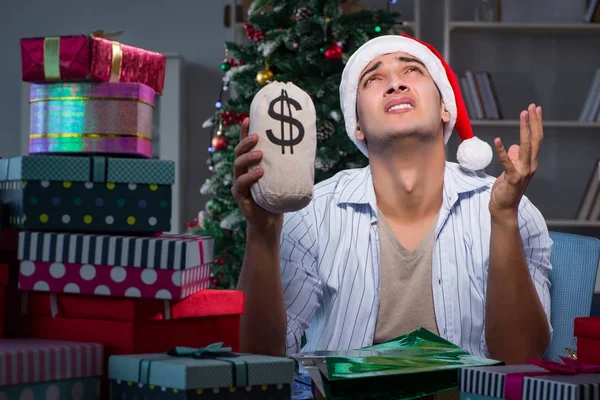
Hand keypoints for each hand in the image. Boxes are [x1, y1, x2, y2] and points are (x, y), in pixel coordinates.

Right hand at [232, 118, 283, 234]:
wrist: (269, 222)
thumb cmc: (277, 197)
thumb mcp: (283, 178)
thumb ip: (289, 164)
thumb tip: (310, 147)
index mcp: (250, 165)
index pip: (245, 146)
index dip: (245, 132)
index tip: (249, 118)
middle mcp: (242, 172)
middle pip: (238, 153)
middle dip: (246, 142)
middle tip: (257, 136)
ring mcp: (239, 184)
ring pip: (238, 166)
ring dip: (248, 158)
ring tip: (260, 154)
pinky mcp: (240, 197)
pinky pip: (241, 184)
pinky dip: (250, 177)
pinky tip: (259, 172)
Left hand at [489, 104, 542, 218]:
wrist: (503, 208)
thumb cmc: (506, 189)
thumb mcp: (510, 170)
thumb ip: (514, 158)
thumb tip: (513, 146)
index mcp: (530, 162)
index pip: (535, 140)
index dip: (536, 124)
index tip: (534, 110)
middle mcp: (530, 166)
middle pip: (535, 140)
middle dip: (534, 122)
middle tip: (532, 107)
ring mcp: (523, 172)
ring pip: (526, 147)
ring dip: (525, 129)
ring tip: (523, 115)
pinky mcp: (512, 178)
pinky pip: (508, 162)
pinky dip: (503, 151)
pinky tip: (498, 140)